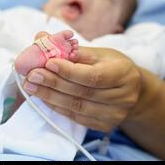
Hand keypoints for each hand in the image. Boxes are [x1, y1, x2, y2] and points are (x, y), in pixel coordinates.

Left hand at [23, 47, 141, 131]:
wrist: (133, 91)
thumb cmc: (112, 66)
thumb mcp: (99, 53)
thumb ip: (71, 49)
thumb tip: (41, 38)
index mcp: (123, 74)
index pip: (93, 76)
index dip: (69, 71)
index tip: (47, 62)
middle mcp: (122, 97)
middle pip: (83, 92)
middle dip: (53, 83)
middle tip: (31, 75)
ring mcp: (114, 115)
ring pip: (77, 107)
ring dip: (50, 96)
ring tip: (31, 86)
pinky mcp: (104, 126)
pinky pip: (76, 117)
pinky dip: (57, 106)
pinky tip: (43, 97)